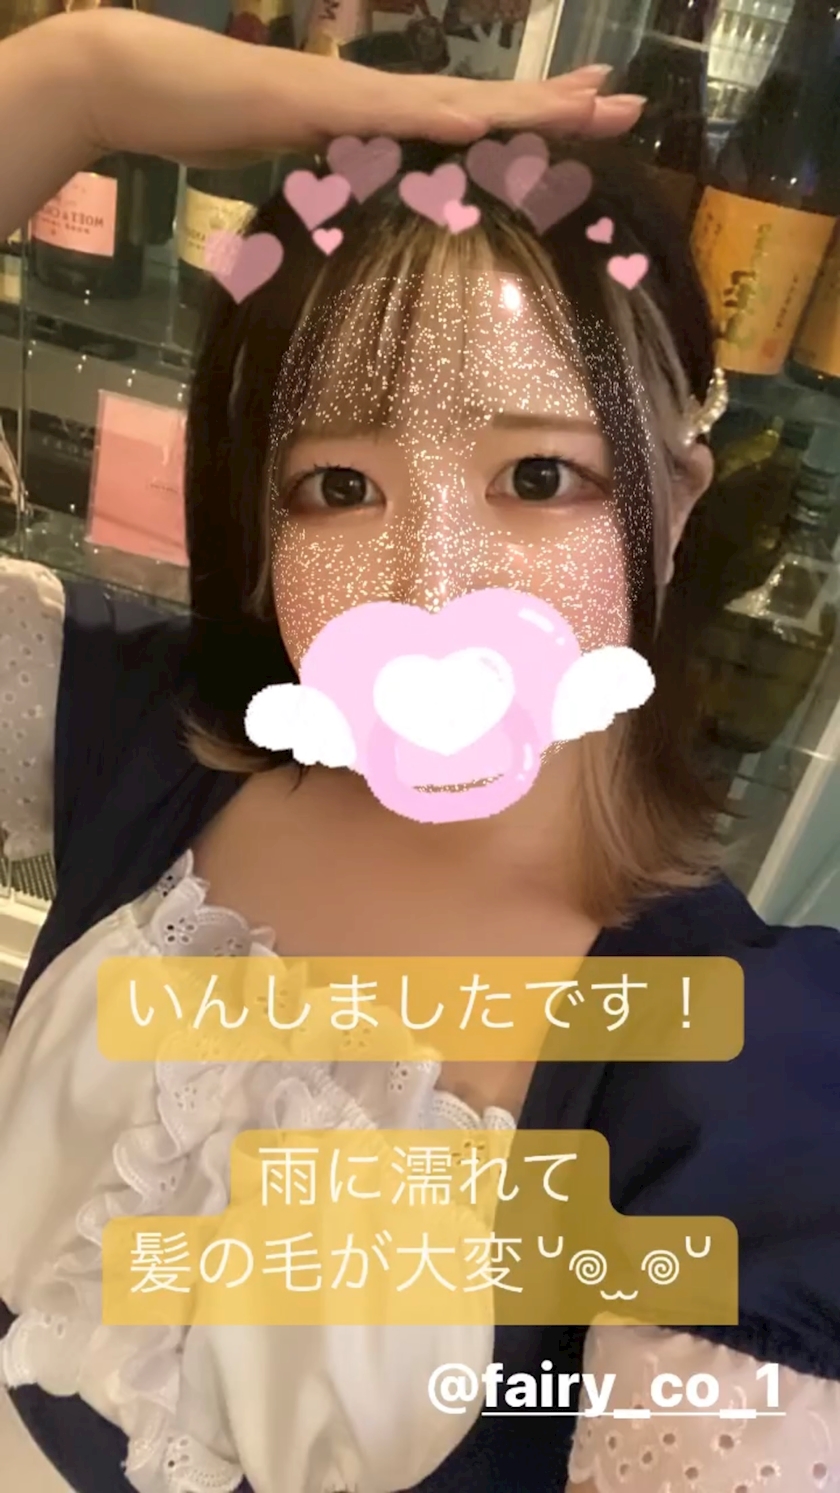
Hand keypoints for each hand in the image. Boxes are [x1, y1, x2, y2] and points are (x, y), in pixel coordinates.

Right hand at [74, 9, 643, 164]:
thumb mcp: (288, 157)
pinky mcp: (316, 104)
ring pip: (454, 102)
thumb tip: (365, 191)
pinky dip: (436, 121)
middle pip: (482, 103)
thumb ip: (334, 169)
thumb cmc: (206, 120)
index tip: (587, 113)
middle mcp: (377, 95)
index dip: (529, 116)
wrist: (137, 83)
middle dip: (557, 107)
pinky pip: (387, 116)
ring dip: (523, 109)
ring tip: (590, 107)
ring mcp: (350, 95)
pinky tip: (485, 124)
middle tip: (626, 103)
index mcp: (375, 112)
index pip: (468, 116)